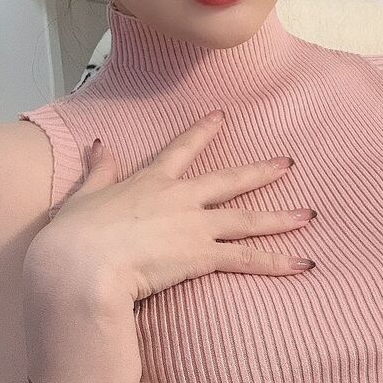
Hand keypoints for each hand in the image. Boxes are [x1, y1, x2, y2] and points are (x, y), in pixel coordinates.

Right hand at [24, 111, 315, 306]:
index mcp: (149, 182)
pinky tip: (304, 264)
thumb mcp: (83, 196)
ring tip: (310, 215)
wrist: (82, 265)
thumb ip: (98, 171)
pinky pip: (248, 260)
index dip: (203, 132)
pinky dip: (278, 262)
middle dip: (260, 171)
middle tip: (288, 164)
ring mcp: (194, 226)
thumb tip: (100, 145)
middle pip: (229, 180)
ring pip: (248, 219)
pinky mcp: (202, 256)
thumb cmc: (73, 237)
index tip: (222, 117)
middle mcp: (179, 198)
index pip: (181, 149)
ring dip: (282, 218)